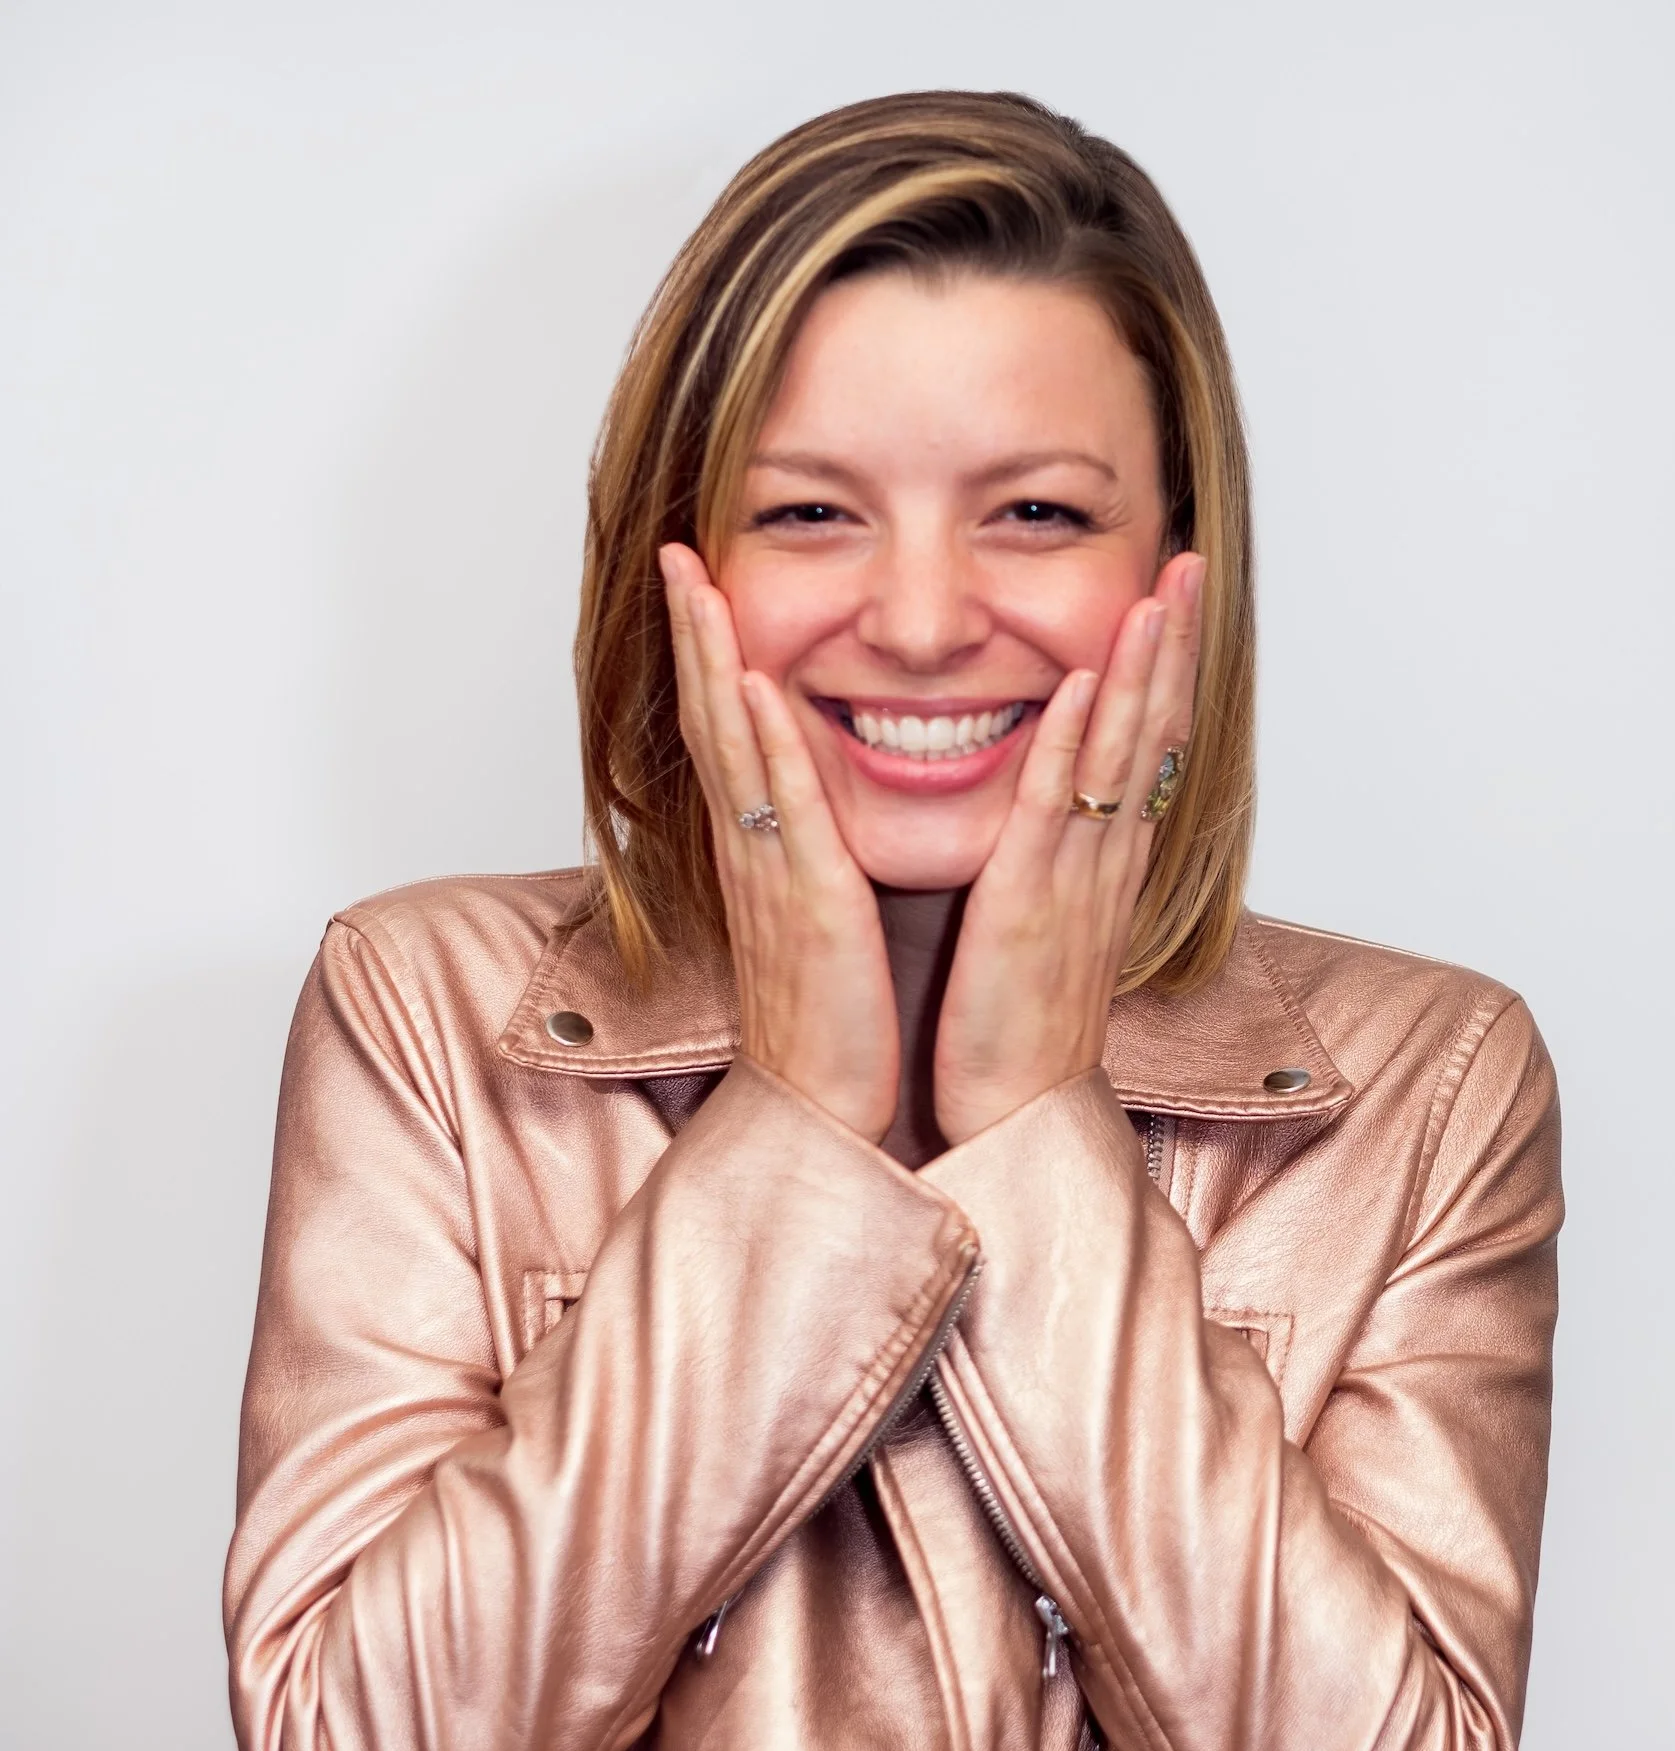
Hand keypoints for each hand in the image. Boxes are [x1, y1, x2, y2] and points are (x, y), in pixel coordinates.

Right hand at [660, 543, 899, 1141]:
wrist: (823, 1105)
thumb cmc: (829, 1018)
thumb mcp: (818, 911)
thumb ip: (812, 852)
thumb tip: (812, 804)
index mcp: (764, 847)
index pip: (730, 729)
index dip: (709, 653)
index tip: (700, 580)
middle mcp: (754, 848)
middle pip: (711, 717)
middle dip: (694, 630)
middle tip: (676, 552)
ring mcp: (772, 870)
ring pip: (733, 744)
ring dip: (713, 658)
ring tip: (696, 583)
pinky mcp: (806, 900)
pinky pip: (780, 806)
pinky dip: (763, 741)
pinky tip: (747, 683)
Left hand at [931, 552, 1205, 1144]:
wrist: (1015, 1118)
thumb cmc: (1016, 1034)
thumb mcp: (1044, 928)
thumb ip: (1052, 865)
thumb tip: (1055, 821)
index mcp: (1104, 864)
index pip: (1147, 748)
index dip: (1166, 671)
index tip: (1175, 601)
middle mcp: (1105, 861)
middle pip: (1154, 733)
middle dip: (1172, 645)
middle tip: (1188, 562)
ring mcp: (1075, 879)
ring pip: (1120, 756)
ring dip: (1140, 670)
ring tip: (1159, 592)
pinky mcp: (1030, 905)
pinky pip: (1056, 810)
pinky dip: (1074, 744)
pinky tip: (1084, 682)